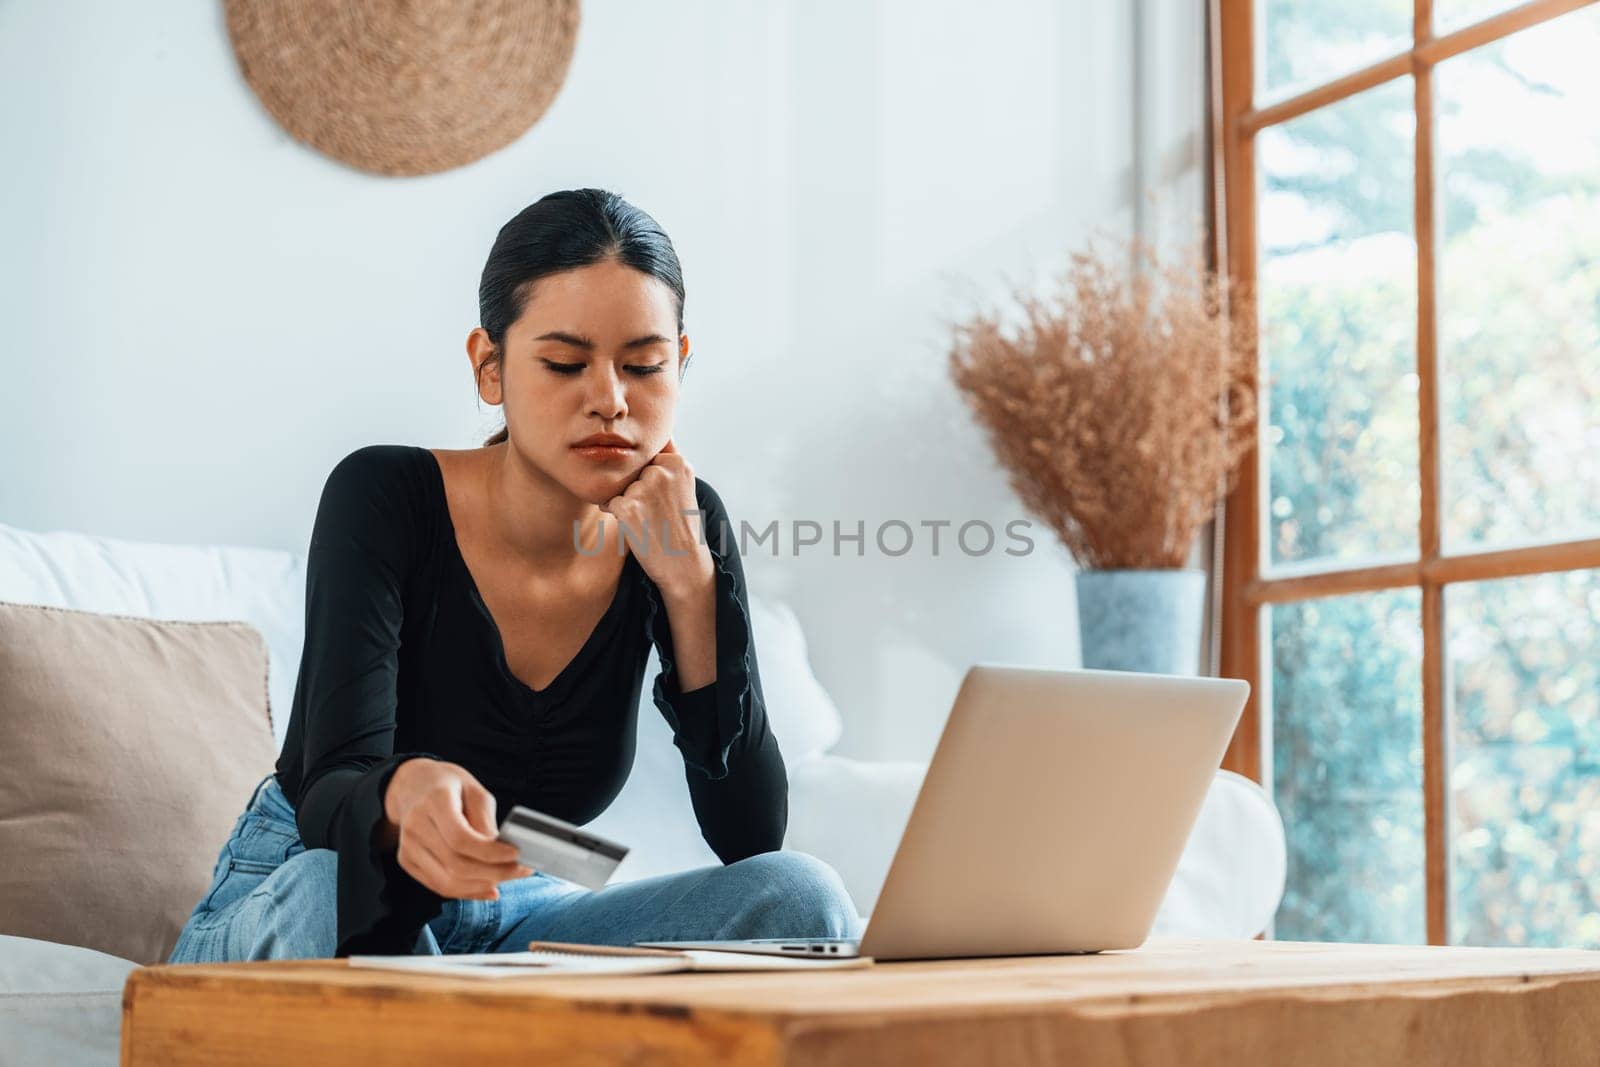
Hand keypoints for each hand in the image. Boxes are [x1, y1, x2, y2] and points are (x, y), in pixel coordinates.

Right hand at [383, 759, 531, 900]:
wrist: (414, 785)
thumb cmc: (450, 786)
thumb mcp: (475, 791)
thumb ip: (485, 821)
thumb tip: (500, 853)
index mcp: (434, 801)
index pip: (460, 838)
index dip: (490, 852)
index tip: (516, 854)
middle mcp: (415, 826)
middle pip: (455, 864)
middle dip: (493, 873)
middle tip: (521, 870)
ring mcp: (407, 846)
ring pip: (447, 882)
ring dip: (482, 886)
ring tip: (507, 877)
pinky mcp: (407, 861)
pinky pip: (439, 886)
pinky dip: (467, 891)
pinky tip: (489, 887)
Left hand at [601, 438, 713, 596]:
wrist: (685, 564)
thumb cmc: (681, 525)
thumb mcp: (684, 485)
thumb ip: (668, 457)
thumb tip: (656, 433)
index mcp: (678, 463)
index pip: (646, 457)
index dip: (648, 479)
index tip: (664, 499)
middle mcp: (662, 470)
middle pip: (631, 471)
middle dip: (635, 489)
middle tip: (656, 513)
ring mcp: (645, 488)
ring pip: (619, 487)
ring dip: (626, 502)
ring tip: (648, 521)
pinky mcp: (629, 508)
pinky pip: (609, 502)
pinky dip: (615, 514)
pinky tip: (636, 526)